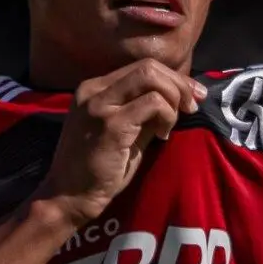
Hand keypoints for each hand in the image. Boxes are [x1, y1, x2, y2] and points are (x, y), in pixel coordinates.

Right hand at [34, 60, 205, 227]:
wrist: (69, 196)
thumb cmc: (98, 169)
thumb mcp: (124, 131)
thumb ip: (145, 111)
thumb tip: (179, 98)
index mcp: (95, 88)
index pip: (142, 67)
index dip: (174, 78)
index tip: (193, 96)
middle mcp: (93, 89)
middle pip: (148, 67)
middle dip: (179, 84)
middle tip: (192, 107)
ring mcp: (100, 105)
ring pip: (151, 78)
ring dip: (173, 100)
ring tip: (168, 127)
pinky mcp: (110, 124)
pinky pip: (152, 103)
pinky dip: (166, 116)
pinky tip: (161, 136)